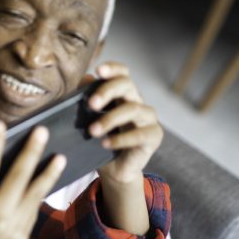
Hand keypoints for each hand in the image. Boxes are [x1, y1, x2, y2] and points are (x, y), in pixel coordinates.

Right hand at [0, 121, 66, 238]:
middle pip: (17, 178)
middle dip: (31, 152)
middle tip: (42, 132)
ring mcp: (11, 230)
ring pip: (34, 195)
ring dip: (48, 174)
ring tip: (59, 156)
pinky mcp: (21, 237)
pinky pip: (33, 209)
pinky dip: (41, 193)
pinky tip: (48, 177)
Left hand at [86, 62, 162, 184]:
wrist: (113, 170)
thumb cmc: (100, 140)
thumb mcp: (89, 120)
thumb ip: (87, 100)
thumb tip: (84, 78)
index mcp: (122, 94)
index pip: (122, 73)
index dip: (113, 68)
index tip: (98, 70)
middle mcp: (137, 101)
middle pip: (128, 85)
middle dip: (108, 91)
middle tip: (91, 104)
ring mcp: (148, 118)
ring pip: (133, 109)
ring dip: (110, 119)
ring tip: (92, 131)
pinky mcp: (154, 135)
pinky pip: (139, 134)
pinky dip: (120, 139)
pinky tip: (105, 144)